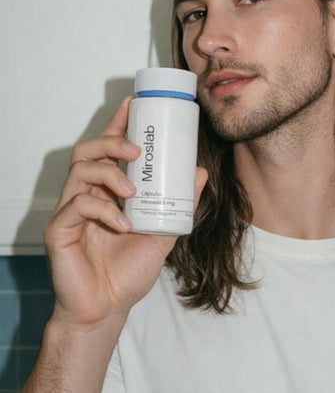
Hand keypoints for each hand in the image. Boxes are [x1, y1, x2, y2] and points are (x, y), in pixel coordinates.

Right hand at [45, 97, 207, 328]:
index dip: (118, 123)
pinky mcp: (59, 231)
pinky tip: (122, 224)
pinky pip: (77, 207)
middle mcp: (87, 194)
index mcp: (109, 190)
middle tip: (135, 150)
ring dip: (108, 174)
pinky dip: (103, 211)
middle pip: (88, 151)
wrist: (108, 308)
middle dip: (111, 142)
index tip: (134, 103)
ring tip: (131, 190)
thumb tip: (199, 171)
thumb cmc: (130, 269)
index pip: (109, 149)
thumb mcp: (164, 231)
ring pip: (79, 172)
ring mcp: (71, 211)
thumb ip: (180, 204)